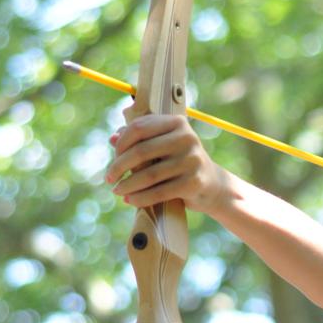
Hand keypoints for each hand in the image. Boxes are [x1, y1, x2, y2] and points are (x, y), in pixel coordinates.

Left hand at [107, 114, 227, 214]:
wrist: (213, 184)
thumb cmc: (180, 162)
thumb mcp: (163, 146)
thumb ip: (140, 140)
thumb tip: (112, 138)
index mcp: (177, 122)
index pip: (139, 128)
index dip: (122, 143)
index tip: (114, 157)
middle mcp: (187, 138)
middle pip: (141, 151)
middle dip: (119, 166)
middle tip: (109, 177)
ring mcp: (192, 160)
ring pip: (148, 174)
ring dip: (127, 185)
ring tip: (116, 191)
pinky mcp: (193, 182)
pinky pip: (159, 192)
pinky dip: (140, 198)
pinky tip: (130, 200)